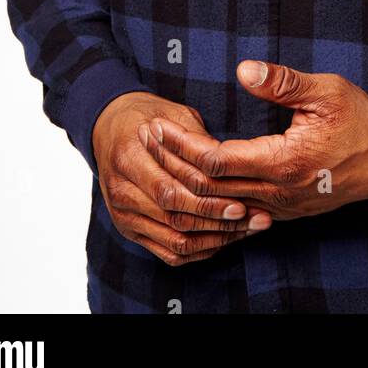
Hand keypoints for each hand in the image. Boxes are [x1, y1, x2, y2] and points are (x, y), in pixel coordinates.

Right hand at [91, 91, 272, 265]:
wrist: (112, 128)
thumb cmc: (149, 116)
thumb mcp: (174, 115)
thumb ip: (197, 142)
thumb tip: (229, 166)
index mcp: (128, 158)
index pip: (170, 191)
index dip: (209, 201)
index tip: (243, 202)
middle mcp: (122, 192)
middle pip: (175, 219)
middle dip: (219, 223)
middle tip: (256, 220)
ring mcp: (124, 216)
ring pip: (175, 242)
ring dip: (216, 239)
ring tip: (249, 231)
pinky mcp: (131, 231)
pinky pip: (169, 252)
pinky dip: (200, 250)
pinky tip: (226, 238)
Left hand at [139, 62, 367, 220]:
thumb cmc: (361, 121)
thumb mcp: (326, 90)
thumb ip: (283, 82)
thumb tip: (244, 70)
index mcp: (284, 162)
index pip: (216, 160)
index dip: (182, 145)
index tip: (158, 126)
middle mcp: (277, 193)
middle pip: (210, 188)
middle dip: (174, 164)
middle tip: (146, 140)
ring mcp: (280, 207)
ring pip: (222, 205)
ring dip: (189, 182)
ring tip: (163, 158)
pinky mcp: (285, 210)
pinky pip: (238, 211)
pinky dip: (212, 197)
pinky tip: (197, 181)